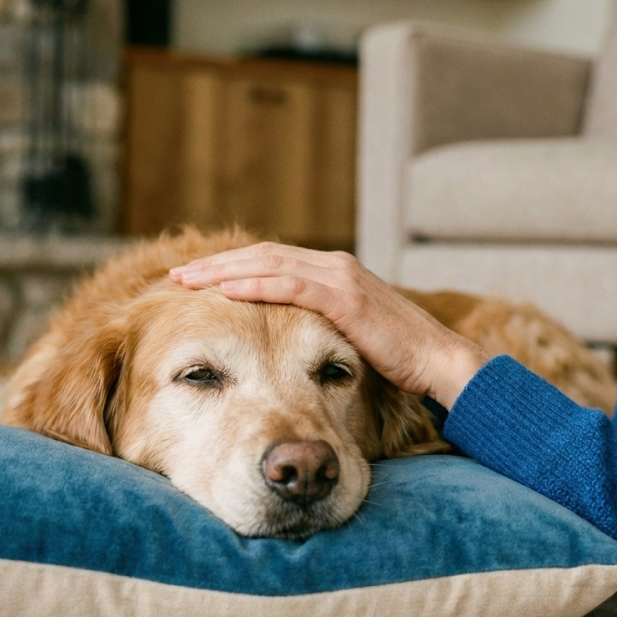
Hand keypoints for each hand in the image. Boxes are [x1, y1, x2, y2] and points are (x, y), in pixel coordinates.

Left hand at [169, 242, 487, 408]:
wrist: (439, 360)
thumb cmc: (399, 356)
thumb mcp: (351, 333)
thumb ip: (322, 325)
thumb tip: (290, 340)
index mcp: (333, 272)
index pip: (272, 262)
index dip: (232, 268)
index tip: (197, 281)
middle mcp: (334, 266)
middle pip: (263, 256)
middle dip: (217, 265)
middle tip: (177, 276)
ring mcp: (340, 278)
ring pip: (270, 264)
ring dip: (225, 271)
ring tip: (188, 281)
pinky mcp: (346, 297)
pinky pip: (291, 286)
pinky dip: (255, 285)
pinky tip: (225, 292)